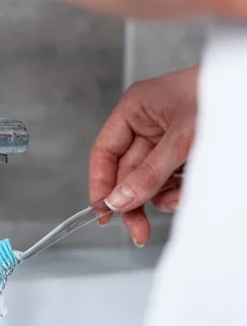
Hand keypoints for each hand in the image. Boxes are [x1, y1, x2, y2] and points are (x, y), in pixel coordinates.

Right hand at [89, 67, 197, 246]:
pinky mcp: (186, 151)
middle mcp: (148, 123)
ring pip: (149, 178)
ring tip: (179, 200)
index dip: (101, 183)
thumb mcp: (182, 140)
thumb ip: (149, 173)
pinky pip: (171, 179)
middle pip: (126, 170)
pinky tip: (189, 192)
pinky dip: (179, 191)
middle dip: (133, 200)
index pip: (104, 151)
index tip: (103, 212)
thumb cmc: (225, 96)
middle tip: (138, 229)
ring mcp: (167, 138)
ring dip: (161, 196)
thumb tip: (120, 200)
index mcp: (135, 109)